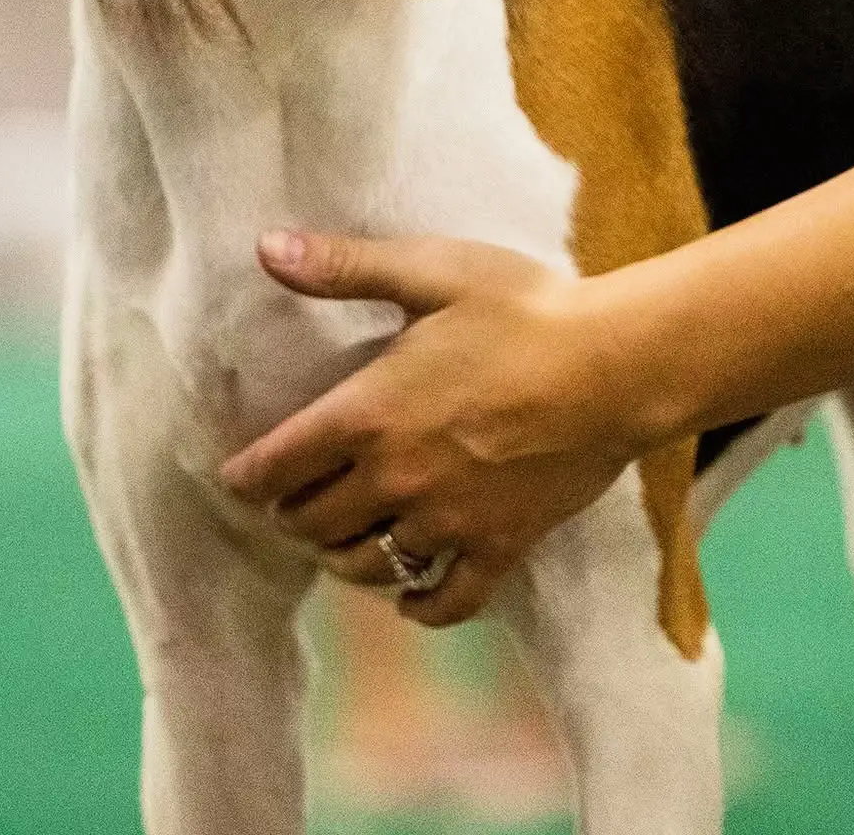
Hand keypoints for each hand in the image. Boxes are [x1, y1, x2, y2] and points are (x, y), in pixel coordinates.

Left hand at [219, 232, 649, 625]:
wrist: (617, 365)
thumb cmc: (524, 309)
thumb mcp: (431, 271)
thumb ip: (345, 266)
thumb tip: (267, 248)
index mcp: (370, 413)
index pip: (279, 465)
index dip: (247, 476)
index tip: (236, 477)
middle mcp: (398, 479)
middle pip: (313, 523)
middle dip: (292, 513)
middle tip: (292, 498)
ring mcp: (450, 522)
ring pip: (367, 567)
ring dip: (342, 557)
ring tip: (340, 538)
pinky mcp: (500, 547)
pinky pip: (446, 601)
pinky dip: (418, 605)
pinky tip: (407, 594)